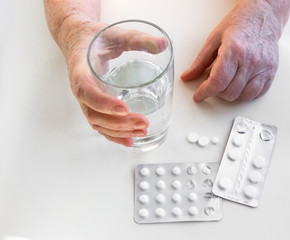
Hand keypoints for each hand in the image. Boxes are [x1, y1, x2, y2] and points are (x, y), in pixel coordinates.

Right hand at [66, 21, 167, 145]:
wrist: (80, 41)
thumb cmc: (96, 38)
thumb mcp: (117, 34)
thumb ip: (139, 38)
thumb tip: (164, 44)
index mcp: (81, 69)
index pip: (86, 90)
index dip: (103, 102)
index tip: (123, 108)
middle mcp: (81, 88)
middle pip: (94, 114)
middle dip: (118, 122)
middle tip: (143, 122)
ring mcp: (87, 100)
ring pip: (98, 123)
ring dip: (119, 131)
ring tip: (142, 130)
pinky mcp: (94, 106)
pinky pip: (101, 125)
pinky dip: (115, 135)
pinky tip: (130, 139)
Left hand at [181, 0, 281, 101]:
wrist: (262, 15)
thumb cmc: (240, 23)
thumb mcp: (214, 38)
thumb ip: (200, 61)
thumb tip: (188, 76)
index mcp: (234, 50)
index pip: (218, 82)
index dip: (205, 92)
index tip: (199, 95)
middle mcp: (250, 60)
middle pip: (230, 92)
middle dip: (217, 93)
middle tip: (212, 85)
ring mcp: (263, 67)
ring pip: (243, 96)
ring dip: (231, 95)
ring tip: (226, 84)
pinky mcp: (271, 71)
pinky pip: (258, 93)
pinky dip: (246, 94)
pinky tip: (240, 86)